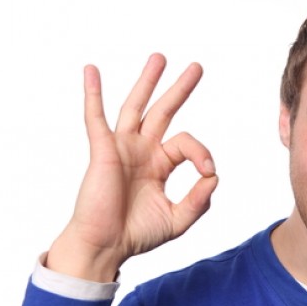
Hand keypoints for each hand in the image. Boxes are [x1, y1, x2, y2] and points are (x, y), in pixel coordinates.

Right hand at [46, 53, 217, 281]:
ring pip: (136, 107)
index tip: (208, 170)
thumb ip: (200, 200)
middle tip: (197, 67)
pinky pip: (95, 118)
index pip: (187, 143)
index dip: (202, 152)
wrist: (106, 247)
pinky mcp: (103, 151)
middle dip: (179, 89)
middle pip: (163, 111)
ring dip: (148, 82)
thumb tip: (214, 176)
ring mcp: (122, 148)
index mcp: (160, 164)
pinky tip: (92, 70)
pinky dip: (93, 94)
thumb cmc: (137, 235)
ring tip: (160, 58)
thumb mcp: (178, 219)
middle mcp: (142, 151)